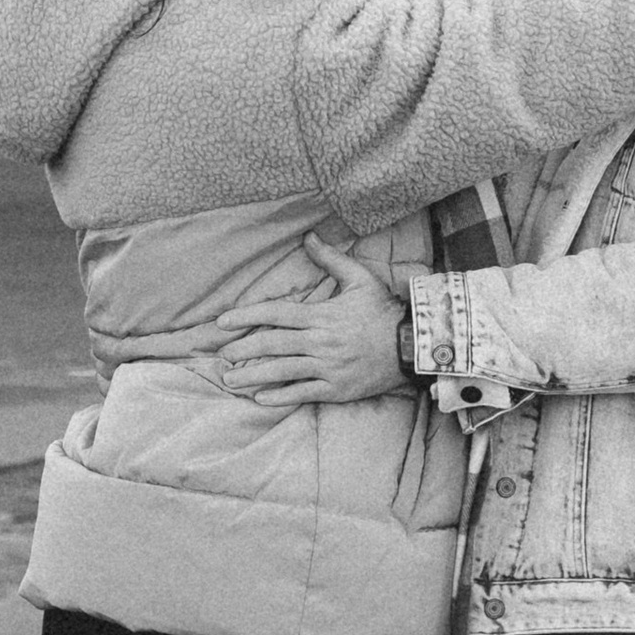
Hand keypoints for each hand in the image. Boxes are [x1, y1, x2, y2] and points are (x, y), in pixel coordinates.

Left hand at [201, 236, 410, 408]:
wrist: (412, 346)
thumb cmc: (383, 311)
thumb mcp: (360, 279)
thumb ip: (331, 259)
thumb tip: (309, 236)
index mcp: (321, 316)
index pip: (276, 314)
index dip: (247, 317)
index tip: (222, 322)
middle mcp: (320, 342)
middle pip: (272, 345)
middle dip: (243, 350)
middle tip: (222, 355)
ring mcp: (328, 368)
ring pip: (282, 371)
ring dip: (252, 376)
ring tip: (229, 379)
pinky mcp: (337, 389)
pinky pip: (303, 393)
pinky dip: (280, 397)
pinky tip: (260, 398)